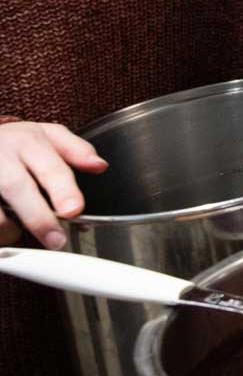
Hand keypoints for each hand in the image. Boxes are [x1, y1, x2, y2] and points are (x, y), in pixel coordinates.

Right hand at [0, 121, 105, 249]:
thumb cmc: (14, 142)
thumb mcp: (45, 135)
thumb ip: (75, 150)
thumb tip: (100, 166)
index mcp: (27, 141)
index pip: (49, 166)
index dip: (62, 189)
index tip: (74, 210)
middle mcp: (1, 157)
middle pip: (17, 187)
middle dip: (37, 217)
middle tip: (55, 240)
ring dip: (6, 228)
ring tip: (17, 235)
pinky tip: (0, 234)